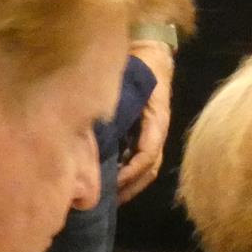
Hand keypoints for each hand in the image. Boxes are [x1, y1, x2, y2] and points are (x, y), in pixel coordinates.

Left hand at [116, 40, 173, 202]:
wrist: (153, 52)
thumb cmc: (139, 65)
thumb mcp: (128, 81)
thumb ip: (115, 103)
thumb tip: (92, 127)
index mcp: (157, 120)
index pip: (147, 155)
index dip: (129, 173)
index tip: (109, 183)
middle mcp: (160, 130)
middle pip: (150, 169)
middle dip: (130, 187)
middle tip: (107, 200)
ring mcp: (157, 131)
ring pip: (150, 168)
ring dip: (132, 184)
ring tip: (111, 196)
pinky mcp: (151, 131)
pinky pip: (145, 158)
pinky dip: (132, 173)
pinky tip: (115, 179)